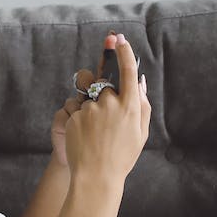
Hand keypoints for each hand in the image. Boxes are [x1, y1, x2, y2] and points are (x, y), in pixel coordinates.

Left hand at [63, 32, 148, 184]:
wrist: (96, 177)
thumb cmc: (122, 156)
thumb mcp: (140, 132)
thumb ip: (141, 104)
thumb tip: (139, 80)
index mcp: (130, 107)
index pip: (127, 71)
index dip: (123, 52)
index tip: (119, 39)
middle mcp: (111, 104)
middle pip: (103, 83)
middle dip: (100, 92)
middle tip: (103, 114)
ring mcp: (91, 110)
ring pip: (86, 95)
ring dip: (88, 105)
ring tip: (93, 129)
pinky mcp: (74, 117)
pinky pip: (75, 107)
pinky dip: (78, 117)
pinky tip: (83, 135)